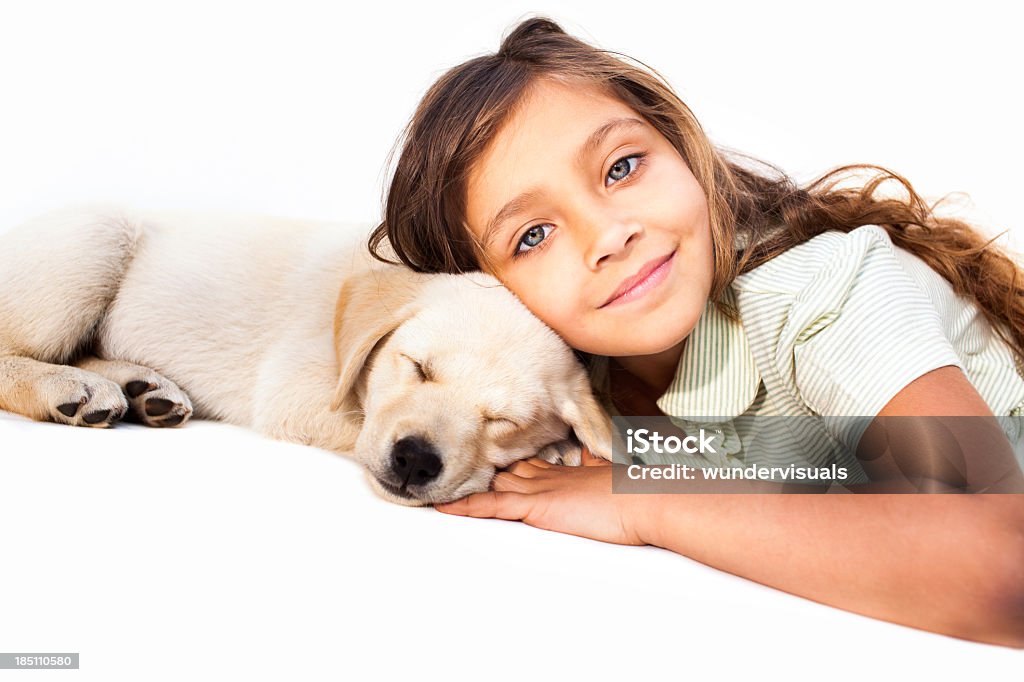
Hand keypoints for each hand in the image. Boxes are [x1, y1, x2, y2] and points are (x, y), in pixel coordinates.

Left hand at [435, 447, 650, 545]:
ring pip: (496, 483)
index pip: (534, 464)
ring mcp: (542, 488)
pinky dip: (468, 506)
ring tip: (442, 483)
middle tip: (460, 467)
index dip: (515, 463)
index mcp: (570, 471)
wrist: (648, 500)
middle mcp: (551, 475)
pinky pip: (493, 505)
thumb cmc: (642, 497)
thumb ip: (606, 469)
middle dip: (488, 470)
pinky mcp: (537, 505)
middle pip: (511, 469)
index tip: (499, 459)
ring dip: (471, 484)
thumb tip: (606, 457)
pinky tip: (446, 507)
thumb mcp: (620, 482)